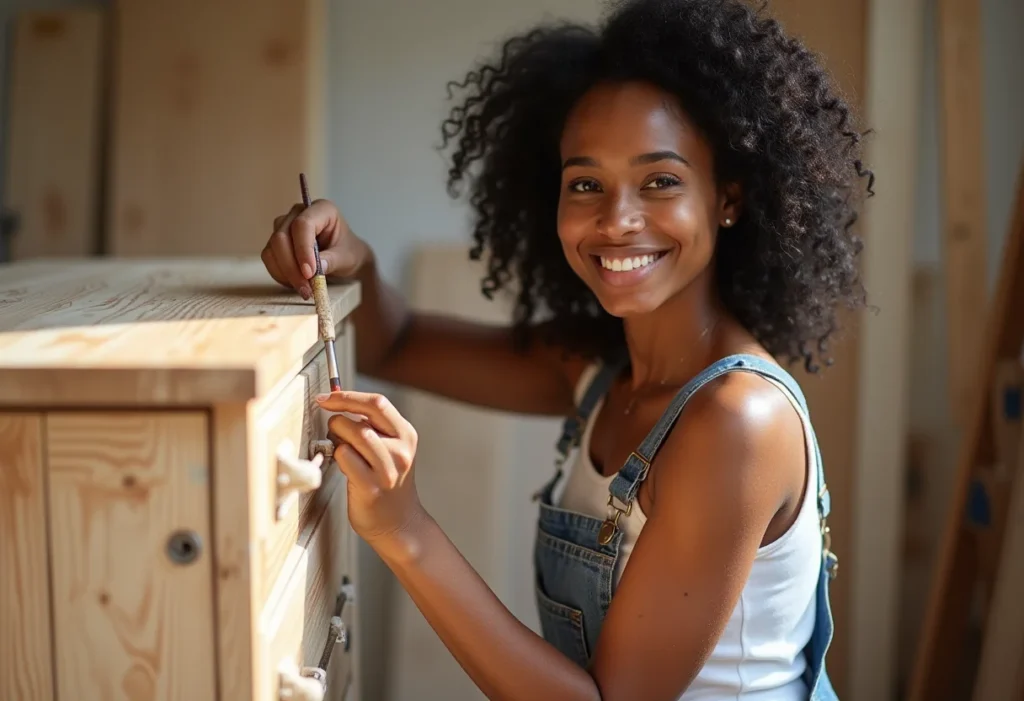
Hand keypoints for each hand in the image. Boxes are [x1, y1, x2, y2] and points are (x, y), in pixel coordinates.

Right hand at [261, 199, 371, 299]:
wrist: (344, 258)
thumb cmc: (348, 252)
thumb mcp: (347, 258)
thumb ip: (333, 261)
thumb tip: (315, 269)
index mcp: (322, 209)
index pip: (303, 225)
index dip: (303, 249)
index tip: (310, 273)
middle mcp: (299, 213)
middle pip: (282, 237)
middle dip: (292, 267)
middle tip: (306, 289)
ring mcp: (285, 226)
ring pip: (272, 249)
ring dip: (285, 273)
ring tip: (305, 290)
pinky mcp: (276, 242)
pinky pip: (270, 259)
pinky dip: (280, 274)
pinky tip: (296, 284)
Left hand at [316, 390, 425, 546]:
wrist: (399, 523)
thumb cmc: (389, 483)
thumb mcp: (392, 449)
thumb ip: (374, 427)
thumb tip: (340, 404)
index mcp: (406, 434)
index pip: (377, 403)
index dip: (347, 396)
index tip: (326, 398)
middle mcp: (401, 450)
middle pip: (361, 418)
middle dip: (338, 420)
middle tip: (333, 431)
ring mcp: (387, 470)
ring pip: (352, 436)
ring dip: (337, 438)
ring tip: (341, 449)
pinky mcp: (371, 486)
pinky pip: (344, 458)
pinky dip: (338, 458)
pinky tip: (344, 467)